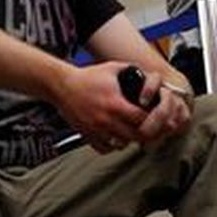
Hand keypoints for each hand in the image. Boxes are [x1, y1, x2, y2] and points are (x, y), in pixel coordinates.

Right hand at [52, 63, 190, 153]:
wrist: (62, 86)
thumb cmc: (87, 77)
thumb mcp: (112, 68)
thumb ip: (132, 70)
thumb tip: (147, 74)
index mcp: (116, 104)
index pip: (143, 119)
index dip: (153, 119)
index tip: (153, 116)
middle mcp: (107, 119)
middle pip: (136, 136)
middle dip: (146, 132)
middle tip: (148, 128)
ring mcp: (97, 129)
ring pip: (122, 144)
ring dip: (130, 139)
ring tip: (132, 131)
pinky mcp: (88, 135)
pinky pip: (105, 148)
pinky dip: (113, 146)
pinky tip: (115, 137)